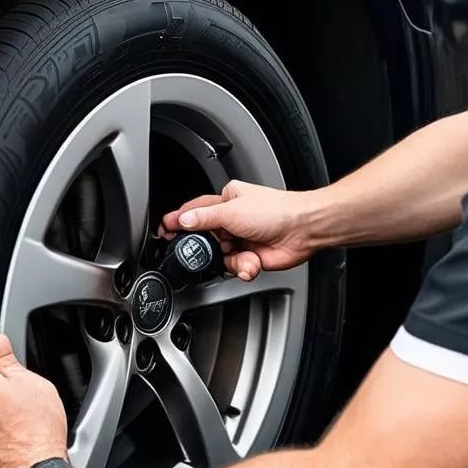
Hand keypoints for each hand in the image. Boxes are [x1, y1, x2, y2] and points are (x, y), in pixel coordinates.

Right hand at [160, 180, 315, 280]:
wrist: (302, 230)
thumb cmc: (275, 211)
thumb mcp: (230, 211)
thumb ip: (203, 218)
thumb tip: (181, 220)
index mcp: (226, 199)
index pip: (195, 211)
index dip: (179, 221)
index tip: (165, 230)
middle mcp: (232, 218)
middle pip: (205, 238)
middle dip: (208, 247)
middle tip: (205, 251)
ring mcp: (241, 238)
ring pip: (219, 256)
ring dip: (231, 260)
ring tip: (242, 255)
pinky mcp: (250, 256)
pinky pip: (235, 267)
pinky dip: (242, 267)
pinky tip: (251, 262)